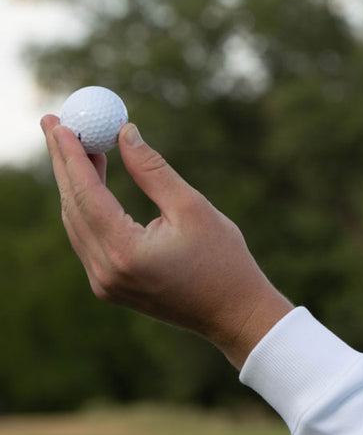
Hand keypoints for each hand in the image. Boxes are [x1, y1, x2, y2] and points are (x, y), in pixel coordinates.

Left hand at [41, 116, 292, 368]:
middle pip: (71, 206)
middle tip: (56, 123)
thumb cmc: (223, 259)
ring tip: (77, 142)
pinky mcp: (110, 286)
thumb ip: (153, 170)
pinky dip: (86, 205)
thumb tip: (125, 133)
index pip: (85, 194)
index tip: (60, 122)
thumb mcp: (192, 207)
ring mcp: (104, 283)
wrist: (234, 313)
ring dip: (74, 182)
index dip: (70, 155)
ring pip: (76, 222)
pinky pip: (87, 237)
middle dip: (63, 163)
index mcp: (126, 252)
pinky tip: (93, 178)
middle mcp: (105, 271)